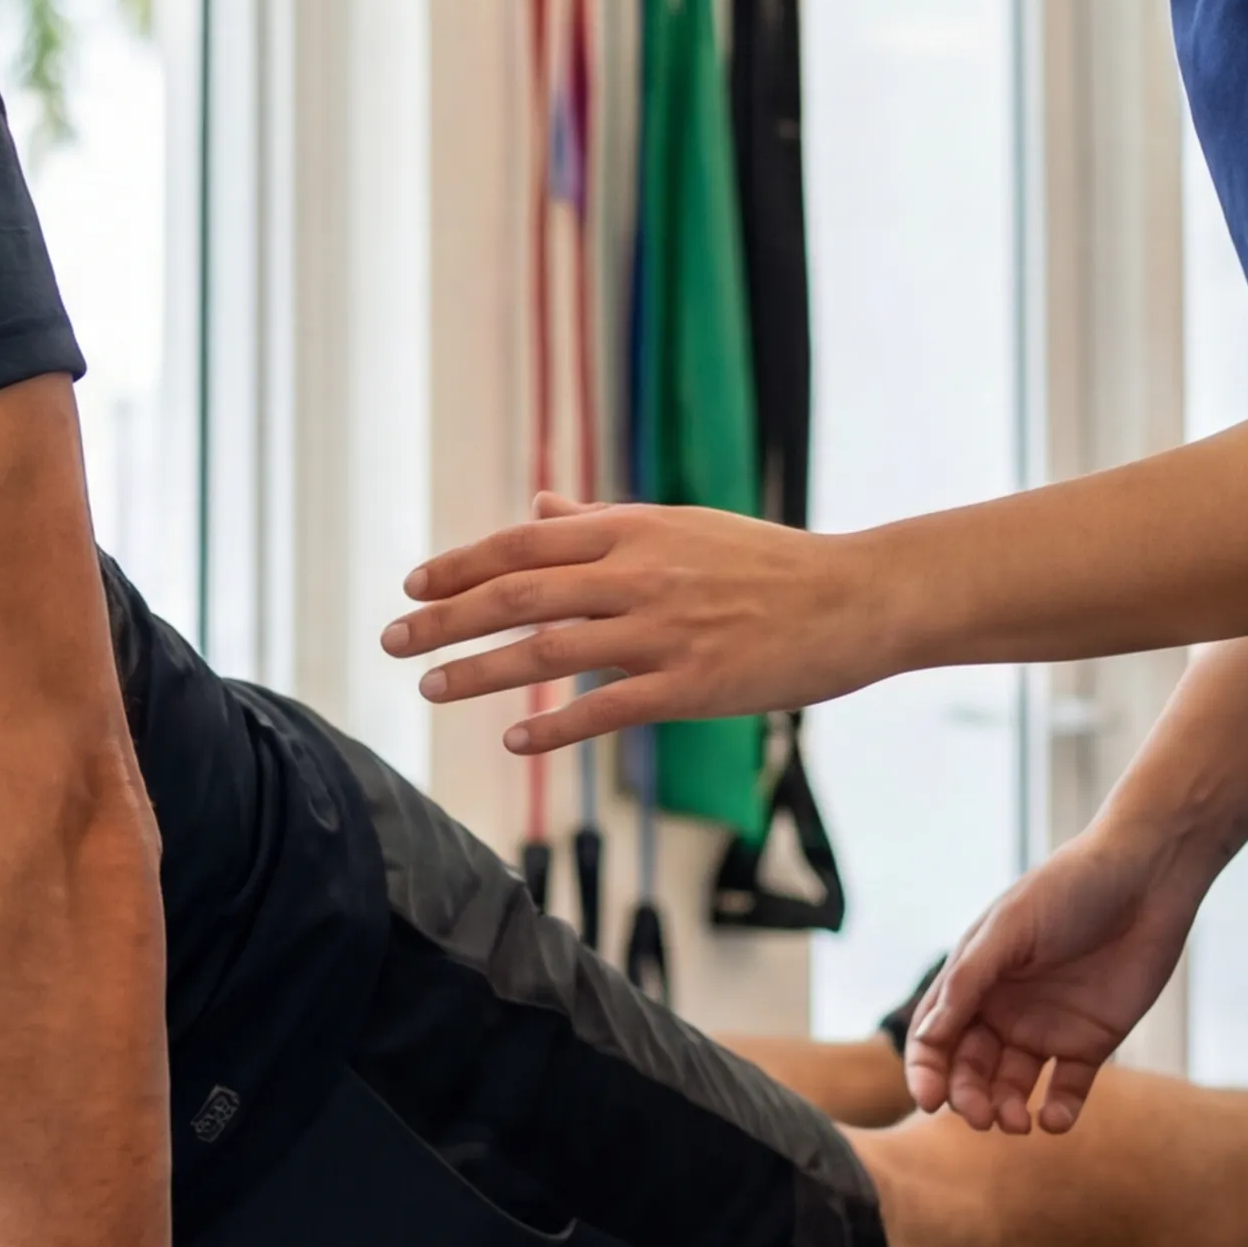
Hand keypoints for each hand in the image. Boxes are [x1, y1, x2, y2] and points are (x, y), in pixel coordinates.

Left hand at [381, 493, 883, 755]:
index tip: (412, 587)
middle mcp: (639, 574)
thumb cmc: (766, 562)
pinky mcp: (694, 685)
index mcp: (633, 532)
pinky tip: (514, 739)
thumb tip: (541, 508)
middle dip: (445, 619)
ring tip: (430, 688)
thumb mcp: (681, 527)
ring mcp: (664, 631)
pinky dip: (555, 724)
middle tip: (392, 641)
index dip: (461, 566)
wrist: (855, 597)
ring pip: (549, 651)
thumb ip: (604, 524)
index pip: (523, 545)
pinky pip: (608, 708)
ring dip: (480, 671)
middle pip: (517, 595)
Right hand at [908, 828, 1212, 1132]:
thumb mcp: (1009, 928)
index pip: (936, 1037)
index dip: (927, 1071)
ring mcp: (1047, 1028)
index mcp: (973, 981)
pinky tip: (1054, 1119)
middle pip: (971, 1070)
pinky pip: (1067, 1089)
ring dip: (1008, 1109)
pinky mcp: (1091, 1042)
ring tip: (1017, 1121)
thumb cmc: (1068, 889)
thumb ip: (968, 981)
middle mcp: (1004, 1010)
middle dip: (968, 1097)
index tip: (929, 1100)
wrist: (1148, 878)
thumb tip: (928, 1036)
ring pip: (1014, 1086)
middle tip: (979, 1116)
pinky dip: (1058, 1111)